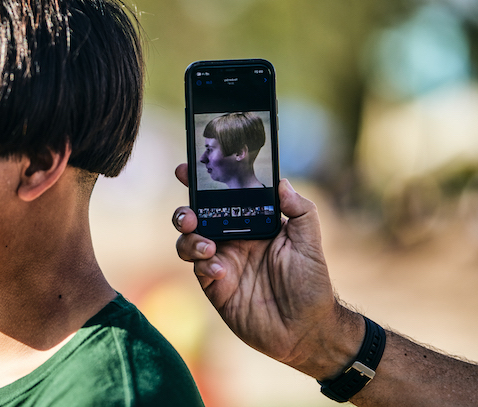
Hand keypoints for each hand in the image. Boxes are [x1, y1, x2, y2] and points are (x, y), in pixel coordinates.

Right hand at [172, 164, 358, 377]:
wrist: (306, 330)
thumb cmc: (312, 284)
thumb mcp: (310, 243)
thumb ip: (300, 210)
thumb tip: (282, 183)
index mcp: (252, 223)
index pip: (224, 197)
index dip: (204, 182)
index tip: (188, 169)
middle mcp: (233, 239)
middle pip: (198, 216)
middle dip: (185, 211)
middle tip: (190, 215)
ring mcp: (221, 262)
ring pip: (189, 240)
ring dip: (189, 237)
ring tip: (205, 245)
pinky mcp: (214, 286)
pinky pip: (197, 268)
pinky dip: (203, 264)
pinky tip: (219, 271)